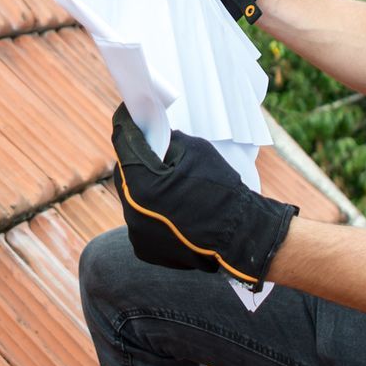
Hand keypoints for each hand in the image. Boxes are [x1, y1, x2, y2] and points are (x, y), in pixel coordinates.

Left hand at [111, 104, 296, 290]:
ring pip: (132, 199)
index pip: (124, 144)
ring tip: (164, 181)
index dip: (127, 127)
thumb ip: (169, 142)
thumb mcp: (196, 150)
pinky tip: (169, 206)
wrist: (241, 235)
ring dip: (143, 187)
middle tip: (149, 148)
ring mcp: (137, 234)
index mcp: (142, 184)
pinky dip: (150, 210)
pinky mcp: (145, 249)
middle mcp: (132, 212)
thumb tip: (155, 138)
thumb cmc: (221, 190)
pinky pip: (141, 220)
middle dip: (136, 159)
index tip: (129, 115)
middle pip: (125, 174)